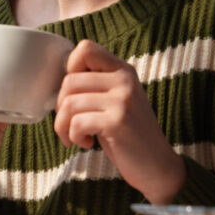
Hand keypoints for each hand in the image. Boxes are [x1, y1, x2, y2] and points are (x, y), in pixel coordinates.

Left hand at [53, 39, 185, 204]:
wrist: (157, 166)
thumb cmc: (128, 136)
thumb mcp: (116, 102)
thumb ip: (96, 86)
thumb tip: (58, 81)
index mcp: (123, 71)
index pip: (85, 48)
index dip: (70, 68)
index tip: (75, 94)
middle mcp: (124, 80)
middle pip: (69, 80)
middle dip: (61, 107)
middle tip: (70, 125)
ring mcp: (122, 99)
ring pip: (69, 103)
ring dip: (63, 126)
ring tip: (75, 137)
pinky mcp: (118, 121)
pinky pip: (77, 122)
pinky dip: (74, 137)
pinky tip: (86, 144)